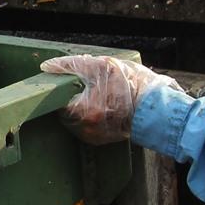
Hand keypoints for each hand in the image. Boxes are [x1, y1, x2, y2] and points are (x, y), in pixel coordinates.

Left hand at [40, 55, 174, 143]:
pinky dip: (88, 116)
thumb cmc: (131, 84)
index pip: (57, 99)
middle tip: (85, 85)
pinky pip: (85, 127)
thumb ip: (72, 64)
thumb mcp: (102, 66)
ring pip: (74, 119)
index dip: (62, 87)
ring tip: (94, 94)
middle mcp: (85, 128)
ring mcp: (92, 136)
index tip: (68, 81)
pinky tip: (100, 105)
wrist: (156, 106)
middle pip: (64, 110)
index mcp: (83, 111)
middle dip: (71, 97)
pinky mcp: (100, 140)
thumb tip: (48, 66)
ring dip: (79, 107)